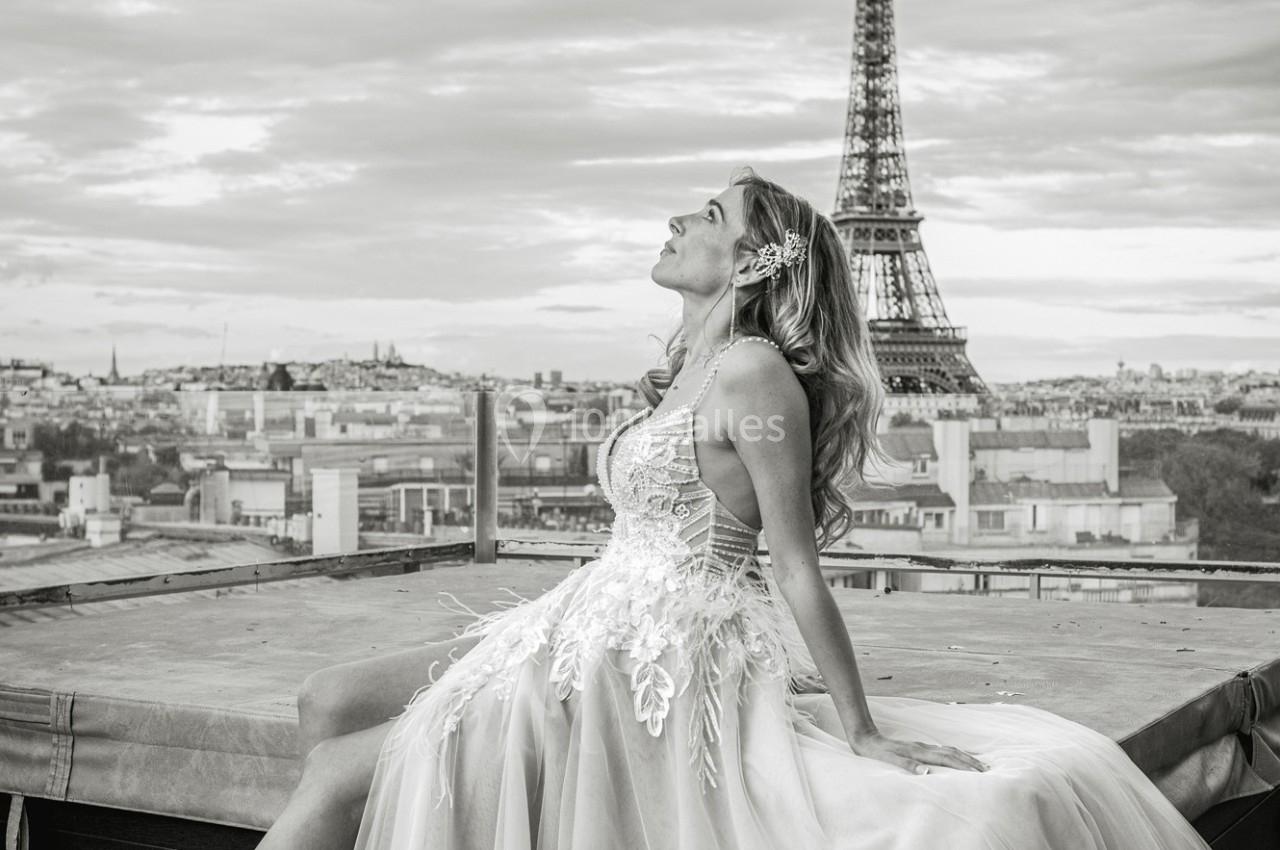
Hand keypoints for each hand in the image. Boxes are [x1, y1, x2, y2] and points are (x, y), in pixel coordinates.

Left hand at [849, 729, 988, 774]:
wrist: (864, 737)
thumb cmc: (875, 753)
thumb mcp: (888, 761)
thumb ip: (907, 766)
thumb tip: (927, 772)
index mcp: (919, 752)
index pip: (947, 759)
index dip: (964, 766)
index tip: (980, 773)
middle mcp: (923, 747)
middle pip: (953, 753)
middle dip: (971, 761)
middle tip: (988, 769)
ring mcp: (921, 746)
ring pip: (949, 750)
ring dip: (965, 757)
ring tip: (978, 764)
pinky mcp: (917, 747)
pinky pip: (942, 751)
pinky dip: (954, 754)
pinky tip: (956, 757)